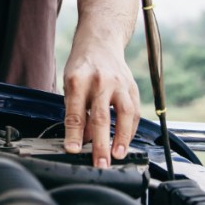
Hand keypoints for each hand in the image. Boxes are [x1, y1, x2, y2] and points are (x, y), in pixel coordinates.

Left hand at [62, 38, 140, 167]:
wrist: (100, 41)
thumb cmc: (81, 66)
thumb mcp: (70, 84)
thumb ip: (76, 111)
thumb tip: (83, 139)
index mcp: (78, 79)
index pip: (75, 112)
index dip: (74, 133)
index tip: (73, 150)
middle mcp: (100, 81)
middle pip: (101, 116)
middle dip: (101, 143)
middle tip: (100, 163)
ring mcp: (119, 83)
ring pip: (124, 114)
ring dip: (122, 138)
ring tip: (118, 156)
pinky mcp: (132, 86)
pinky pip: (135, 111)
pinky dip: (130, 129)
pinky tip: (125, 142)